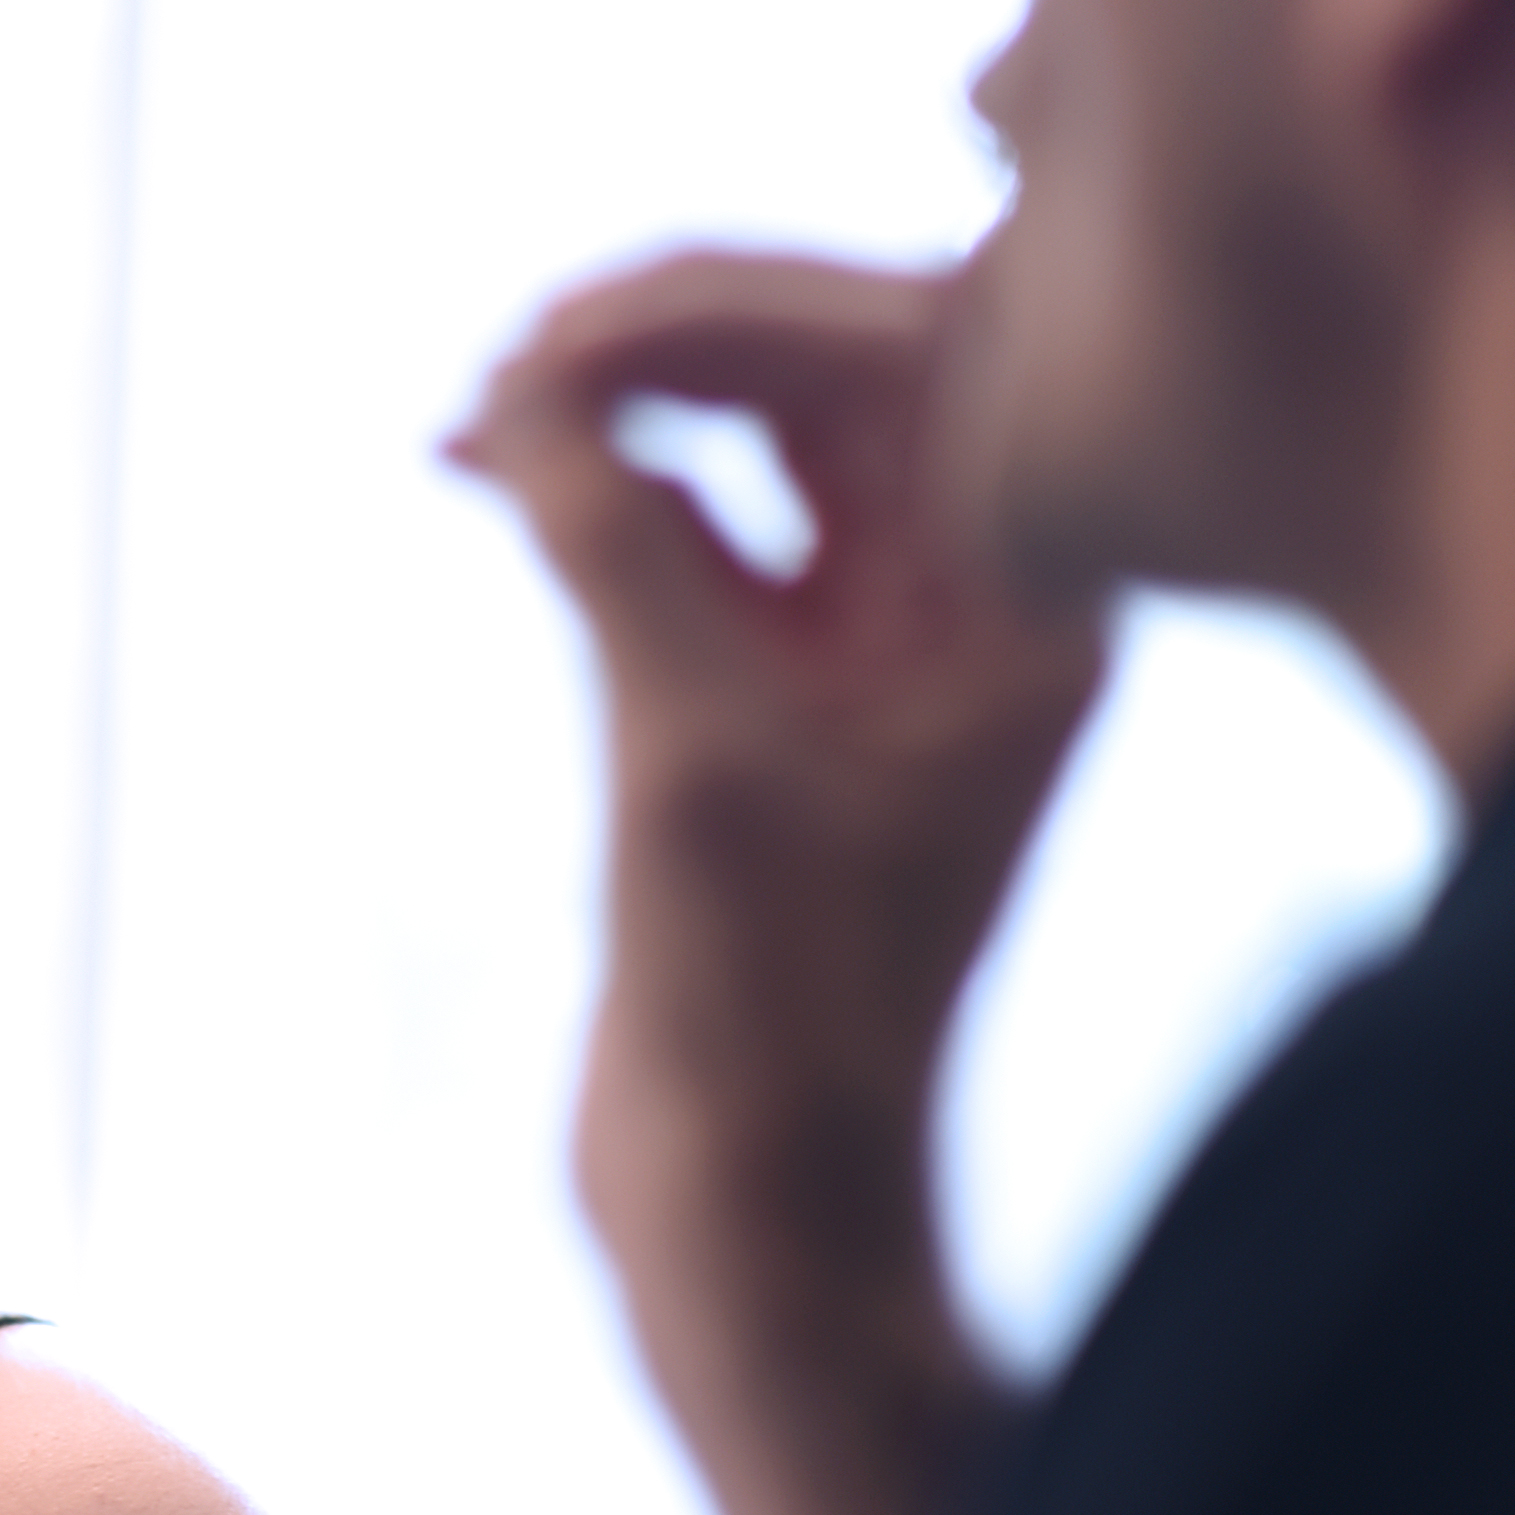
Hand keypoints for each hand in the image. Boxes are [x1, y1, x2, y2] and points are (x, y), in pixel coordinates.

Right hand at [450, 251, 1105, 1514]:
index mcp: (1031, 604)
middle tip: (515, 356)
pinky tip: (489, 466)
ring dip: (626, 399)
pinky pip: (710, 531)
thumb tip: (523, 399)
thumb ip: (618, 549)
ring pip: (767, 439)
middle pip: (843, 368)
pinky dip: (605, 486)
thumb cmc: (766, 1006)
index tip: (575, 332)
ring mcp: (890, 652)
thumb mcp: (688, 755)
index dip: (739, 307)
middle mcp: (984, 605)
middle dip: (673, 337)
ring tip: (483, 403)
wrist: (757, 1206)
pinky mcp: (794, 705)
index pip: (915, 348)